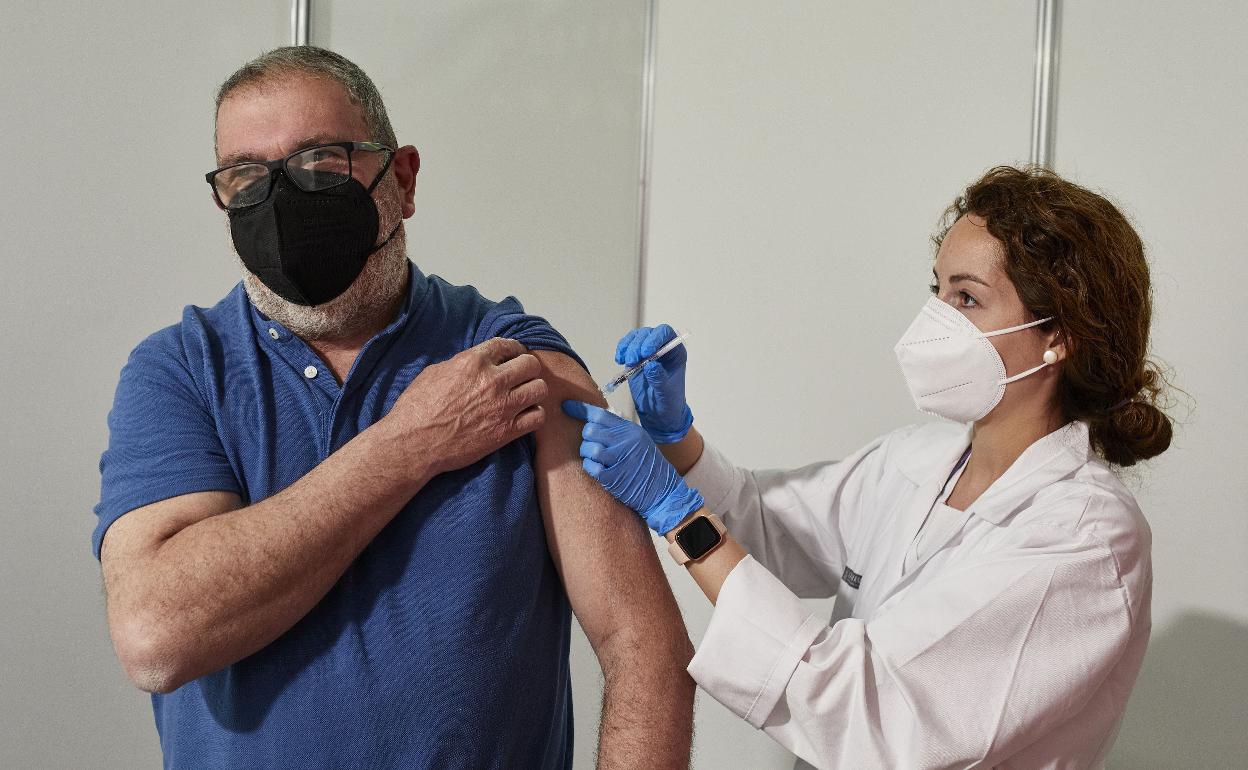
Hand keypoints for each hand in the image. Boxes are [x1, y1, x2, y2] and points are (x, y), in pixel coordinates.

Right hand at [385, 337, 546, 480]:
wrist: (414, 443)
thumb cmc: (417, 408)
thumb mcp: (435, 373)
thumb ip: (461, 364)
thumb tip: (476, 364)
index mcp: (473, 362)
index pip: (507, 345)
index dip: (513, 349)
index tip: (514, 355)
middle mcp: (492, 381)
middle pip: (530, 364)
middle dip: (527, 368)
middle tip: (520, 377)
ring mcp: (502, 407)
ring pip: (540, 388)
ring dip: (533, 391)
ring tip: (524, 396)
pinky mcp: (506, 431)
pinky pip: (538, 417)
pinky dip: (534, 415)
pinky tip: (523, 416)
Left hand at [562, 400, 703, 534]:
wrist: (663, 491)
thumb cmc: (649, 467)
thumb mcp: (639, 441)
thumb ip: (619, 432)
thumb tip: (593, 422)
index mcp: (630, 430)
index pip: (599, 414)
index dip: (579, 409)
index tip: (565, 406)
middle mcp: (625, 441)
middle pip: (590, 430)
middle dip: (586, 438)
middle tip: (593, 447)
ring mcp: (619, 458)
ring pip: (588, 448)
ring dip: (587, 454)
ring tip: (596, 459)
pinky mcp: (613, 477)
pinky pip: (590, 467)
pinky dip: (590, 467)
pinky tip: (598, 470)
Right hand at [615, 325, 693, 443]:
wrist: (658, 414)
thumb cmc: (667, 404)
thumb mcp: (666, 394)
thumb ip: (659, 379)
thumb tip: (651, 365)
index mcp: (675, 352)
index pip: (666, 334)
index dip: (655, 338)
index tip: (646, 352)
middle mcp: (662, 348)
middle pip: (648, 334)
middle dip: (638, 344)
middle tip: (632, 360)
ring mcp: (647, 351)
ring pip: (636, 337)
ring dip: (628, 346)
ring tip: (625, 362)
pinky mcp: (635, 357)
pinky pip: (627, 346)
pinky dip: (621, 350)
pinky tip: (619, 359)